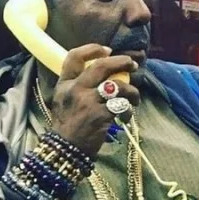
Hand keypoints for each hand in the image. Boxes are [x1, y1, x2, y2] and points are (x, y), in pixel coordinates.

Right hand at [49, 44, 140, 158]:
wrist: (66, 150)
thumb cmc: (67, 126)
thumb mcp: (63, 101)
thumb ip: (77, 85)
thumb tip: (103, 74)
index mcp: (65, 84)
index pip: (74, 57)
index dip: (93, 49)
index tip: (107, 50)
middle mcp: (75, 89)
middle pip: (101, 66)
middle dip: (121, 62)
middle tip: (132, 65)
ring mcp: (88, 102)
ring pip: (117, 86)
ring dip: (131, 90)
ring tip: (134, 97)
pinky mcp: (101, 115)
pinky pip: (122, 106)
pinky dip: (128, 110)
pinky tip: (127, 116)